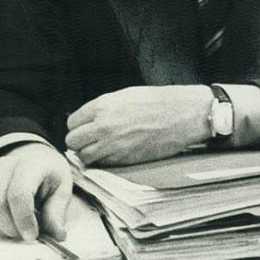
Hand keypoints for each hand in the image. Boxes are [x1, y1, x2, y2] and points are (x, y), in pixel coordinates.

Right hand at [0, 143, 72, 240]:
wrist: (36, 157)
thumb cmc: (50, 174)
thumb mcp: (63, 189)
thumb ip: (57, 213)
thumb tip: (58, 235)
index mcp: (31, 164)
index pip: (19, 195)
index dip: (23, 220)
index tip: (32, 236)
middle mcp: (6, 166)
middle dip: (11, 227)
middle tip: (26, 235)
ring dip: (0, 228)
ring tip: (18, 230)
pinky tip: (7, 225)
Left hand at [65, 84, 213, 165]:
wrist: (187, 114)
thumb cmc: (163, 102)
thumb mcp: (128, 95)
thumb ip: (105, 108)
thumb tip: (90, 119)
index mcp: (103, 106)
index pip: (72, 122)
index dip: (79, 126)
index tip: (86, 128)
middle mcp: (104, 126)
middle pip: (73, 141)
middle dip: (80, 141)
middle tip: (91, 140)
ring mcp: (113, 145)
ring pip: (84, 156)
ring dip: (90, 153)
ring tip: (103, 149)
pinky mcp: (125, 159)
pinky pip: (103, 163)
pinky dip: (105, 161)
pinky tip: (117, 152)